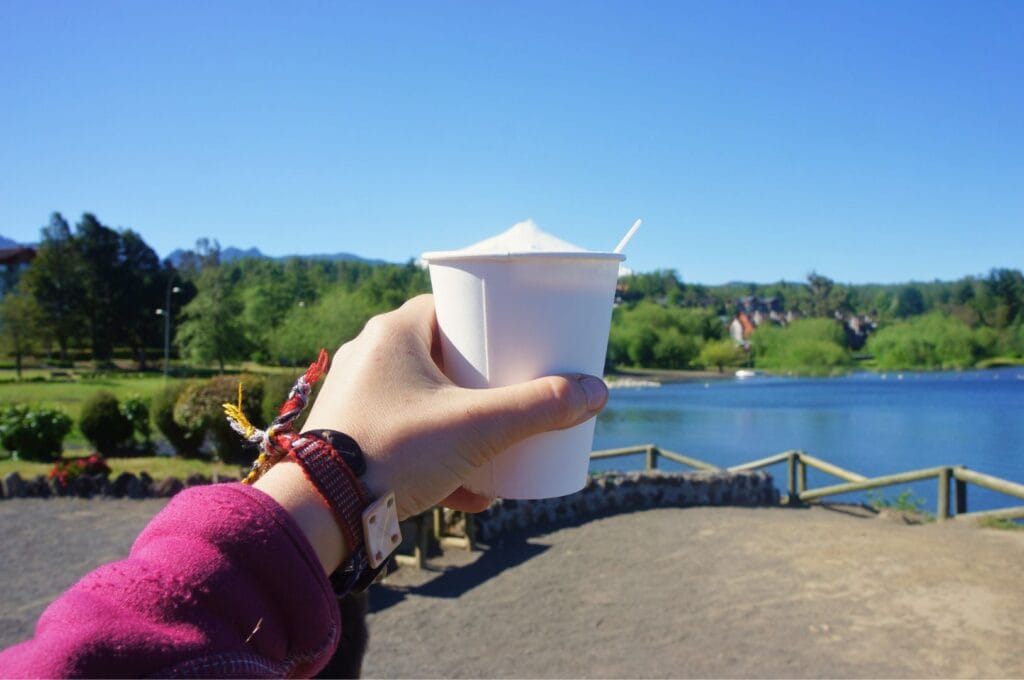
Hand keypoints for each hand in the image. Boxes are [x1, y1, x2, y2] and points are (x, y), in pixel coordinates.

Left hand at [301, 294, 608, 519]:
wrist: (319, 513)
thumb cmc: (396, 453)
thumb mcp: (479, 428)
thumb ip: (539, 408)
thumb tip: (597, 392)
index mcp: (394, 333)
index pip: (450, 307)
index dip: (489, 322)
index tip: (518, 343)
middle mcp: (369, 356)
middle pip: (442, 355)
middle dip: (484, 383)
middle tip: (515, 399)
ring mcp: (356, 396)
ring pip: (424, 399)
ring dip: (462, 423)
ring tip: (497, 447)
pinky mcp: (349, 434)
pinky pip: (403, 433)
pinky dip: (435, 452)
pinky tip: (466, 487)